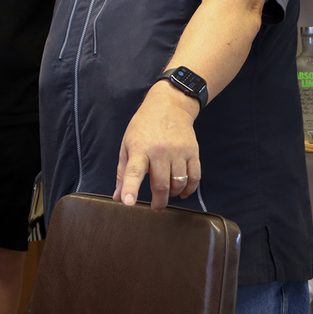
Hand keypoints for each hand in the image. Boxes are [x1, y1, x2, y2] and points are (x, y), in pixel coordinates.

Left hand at [114, 82, 201, 210]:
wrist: (169, 106)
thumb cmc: (143, 127)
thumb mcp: (127, 145)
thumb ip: (123, 173)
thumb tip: (118, 197)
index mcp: (139, 149)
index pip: (133, 172)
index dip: (130, 188)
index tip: (128, 202)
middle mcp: (159, 151)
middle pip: (161, 184)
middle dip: (159, 201)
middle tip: (156, 207)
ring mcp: (178, 151)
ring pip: (178, 183)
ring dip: (173, 194)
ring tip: (167, 193)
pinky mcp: (193, 151)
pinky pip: (194, 177)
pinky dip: (189, 189)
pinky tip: (182, 192)